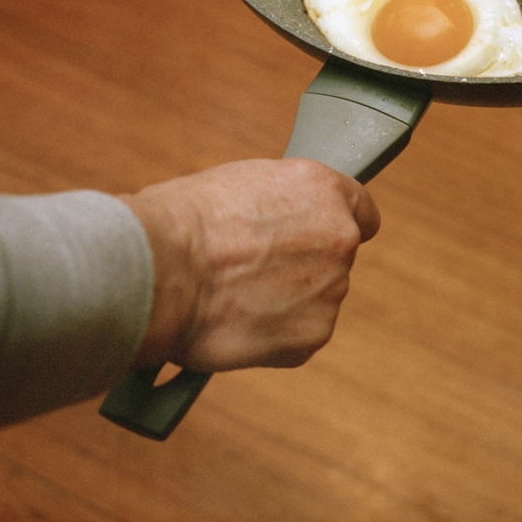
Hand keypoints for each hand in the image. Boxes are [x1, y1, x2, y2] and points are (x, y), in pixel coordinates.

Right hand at [120, 159, 380, 371]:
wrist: (158, 269)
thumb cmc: (182, 221)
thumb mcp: (244, 184)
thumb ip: (283, 205)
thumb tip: (282, 222)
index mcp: (325, 189)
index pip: (363, 213)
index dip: (335, 227)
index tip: (319, 241)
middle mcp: (340, 237)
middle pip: (335, 260)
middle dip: (303, 269)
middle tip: (252, 273)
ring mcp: (331, 288)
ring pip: (315, 300)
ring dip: (286, 304)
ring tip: (233, 298)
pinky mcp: (314, 334)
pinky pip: (298, 337)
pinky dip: (272, 337)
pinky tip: (236, 323)